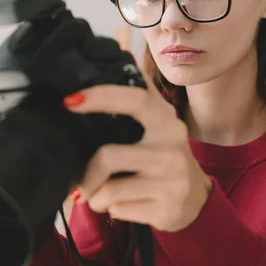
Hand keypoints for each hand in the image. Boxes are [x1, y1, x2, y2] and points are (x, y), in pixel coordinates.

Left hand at [64, 73, 212, 232]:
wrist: (196, 199)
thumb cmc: (166, 156)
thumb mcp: (161, 123)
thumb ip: (143, 93)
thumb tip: (123, 55)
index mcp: (167, 121)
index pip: (134, 99)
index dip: (100, 96)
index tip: (70, 100)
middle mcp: (172, 148)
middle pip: (109, 156)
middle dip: (87, 174)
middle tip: (80, 180)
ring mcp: (172, 180)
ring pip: (109, 190)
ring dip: (95, 196)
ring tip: (101, 195)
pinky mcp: (166, 208)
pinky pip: (118, 210)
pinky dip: (110, 209)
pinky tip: (121, 204)